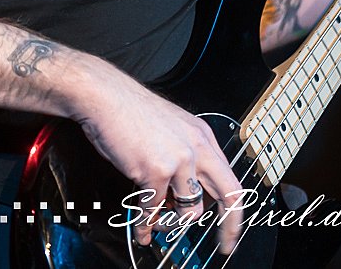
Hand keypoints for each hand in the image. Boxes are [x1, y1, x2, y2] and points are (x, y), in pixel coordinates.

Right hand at [68, 59, 244, 255]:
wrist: (106, 96)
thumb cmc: (132, 112)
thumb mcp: (171, 130)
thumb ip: (183, 159)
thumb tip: (182, 196)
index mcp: (202, 136)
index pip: (230, 177)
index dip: (234, 207)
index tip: (231, 227)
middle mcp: (197, 147)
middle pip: (229, 194)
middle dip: (230, 226)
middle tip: (224, 245)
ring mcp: (179, 159)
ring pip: (189, 210)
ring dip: (172, 224)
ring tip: (158, 224)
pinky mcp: (155, 170)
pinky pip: (153, 210)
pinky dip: (146, 225)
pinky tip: (141, 229)